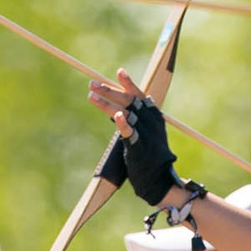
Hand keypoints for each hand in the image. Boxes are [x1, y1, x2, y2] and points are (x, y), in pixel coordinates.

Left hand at [86, 70, 183, 205]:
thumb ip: (132, 120)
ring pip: (124, 112)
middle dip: (109, 90)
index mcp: (153, 116)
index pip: (139, 94)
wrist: (159, 179)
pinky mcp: (139, 145)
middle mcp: (150, 120)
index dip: (128, 83)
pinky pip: (130, 131)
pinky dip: (123, 123)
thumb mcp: (144, 133)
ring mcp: (146, 132)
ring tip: (91, 96)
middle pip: (128, 100)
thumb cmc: (150, 156)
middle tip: (92, 84)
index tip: (119, 72)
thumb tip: (114, 110)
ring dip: (106, 103)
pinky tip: (117, 115)